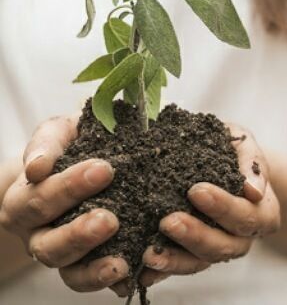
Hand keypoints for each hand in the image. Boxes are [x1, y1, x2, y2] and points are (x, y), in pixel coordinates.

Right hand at [0, 116, 127, 291]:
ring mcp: (64, 255)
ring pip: (69, 272)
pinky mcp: (90, 267)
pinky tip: (133, 275)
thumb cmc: (72, 145)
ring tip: (121, 261)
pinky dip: (113, 283)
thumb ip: (48, 142)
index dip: (68, 187)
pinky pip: (97, 282)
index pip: (39, 198)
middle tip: (110, 219)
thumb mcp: (61, 132)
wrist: (89, 163)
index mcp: (24, 201)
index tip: (104, 168)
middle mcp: (39, 234)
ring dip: (94, 268)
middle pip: (49, 244)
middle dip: (79, 234)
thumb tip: (38, 167)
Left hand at [117, 124, 280, 293]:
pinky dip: (160, 272)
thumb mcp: (245, 146)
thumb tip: (253, 189)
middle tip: (168, 221)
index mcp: (263, 213)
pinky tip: (141, 270)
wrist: (220, 163)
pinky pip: (178, 269)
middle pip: (225, 246)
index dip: (224, 207)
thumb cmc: (233, 152)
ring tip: (149, 253)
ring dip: (175, 259)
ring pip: (201, 263)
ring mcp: (217, 250)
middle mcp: (243, 238)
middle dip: (196, 235)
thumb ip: (252, 163)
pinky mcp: (192, 257)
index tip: (196, 190)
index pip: (247, 216)